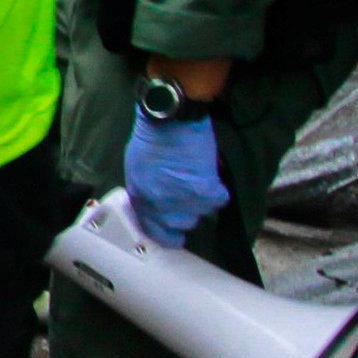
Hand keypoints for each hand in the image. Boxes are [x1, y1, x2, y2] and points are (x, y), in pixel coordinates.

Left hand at [122, 112, 229, 247]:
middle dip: (188, 210)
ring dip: (204, 197)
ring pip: (203, 212)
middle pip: (183, 224)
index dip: (168, 236)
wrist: (170, 119)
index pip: (155, 232)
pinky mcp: (204, 190)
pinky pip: (219, 199)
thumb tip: (159, 206)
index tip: (177, 238)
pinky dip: (218, 187)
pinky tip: (210, 172)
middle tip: (191, 193)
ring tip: (198, 176)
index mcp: (141, 198)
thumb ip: (147, 191)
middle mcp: (160, 204)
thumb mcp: (138, 169)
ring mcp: (182, 199)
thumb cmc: (152, 138)